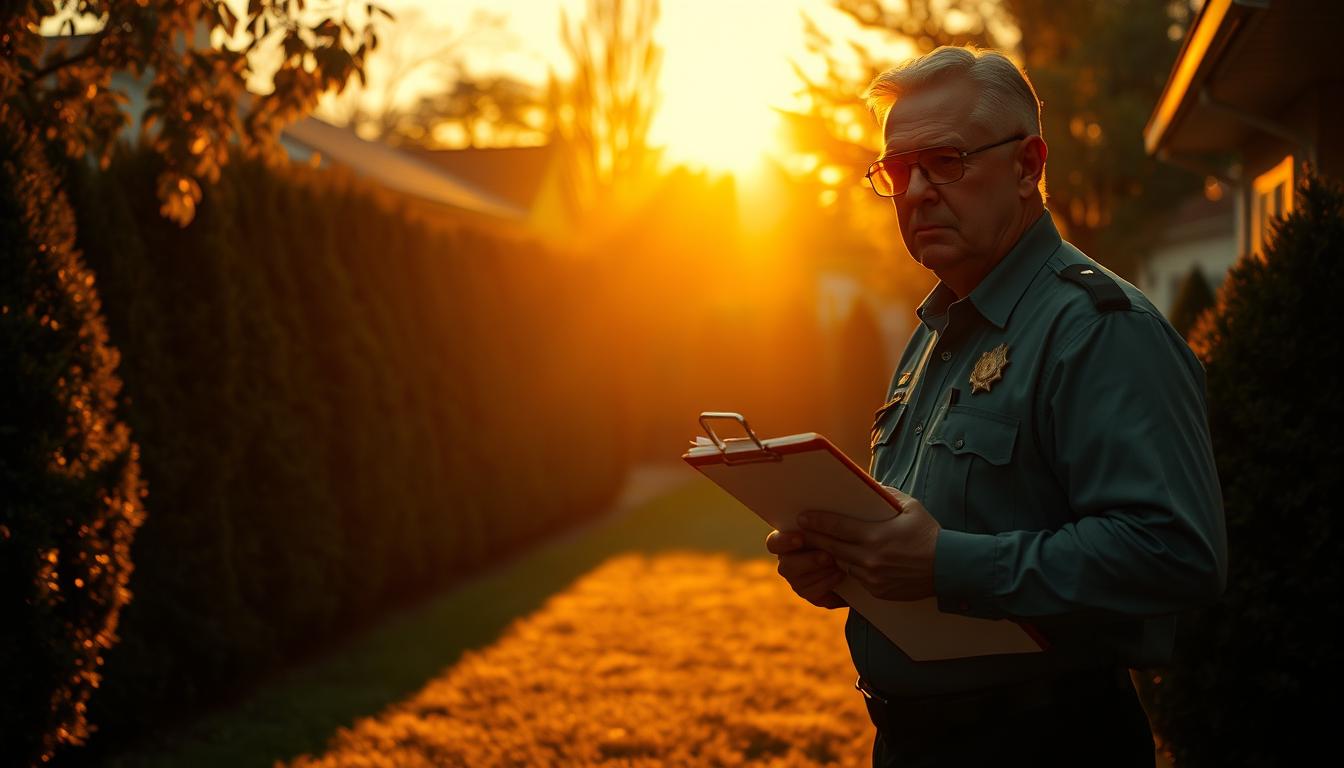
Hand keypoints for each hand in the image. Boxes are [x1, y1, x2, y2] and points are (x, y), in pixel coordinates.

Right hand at [765, 529, 848, 608]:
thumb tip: (820, 519)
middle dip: (809, 561)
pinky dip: (828, 583)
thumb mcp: (830, 527)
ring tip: (839, 564)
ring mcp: (796, 581)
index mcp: (785, 541)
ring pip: (799, 582)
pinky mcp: (810, 594)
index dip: (784, 542)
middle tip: (827, 557)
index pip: (774, 543)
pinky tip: (841, 574)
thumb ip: (821, 525)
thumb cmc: (839, 534)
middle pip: (786, 566)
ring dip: (821, 572)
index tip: (799, 539)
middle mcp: (787, 562)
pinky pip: (813, 593)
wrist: (853, 558)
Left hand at [797, 486, 940, 600]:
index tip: (801, 517)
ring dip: (831, 554)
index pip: (837, 527)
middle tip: (798, 531)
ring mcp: (872, 577)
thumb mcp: (910, 507)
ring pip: (842, 563)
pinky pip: (856, 578)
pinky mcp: (877, 591)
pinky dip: (851, 568)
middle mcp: (870, 558)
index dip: (817, 522)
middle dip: (813, 538)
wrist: (949, 568)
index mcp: (876, 535)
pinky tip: (846, 559)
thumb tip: (869, 486)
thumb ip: (887, 496)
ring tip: (818, 545)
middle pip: (831, 547)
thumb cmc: (929, 533)